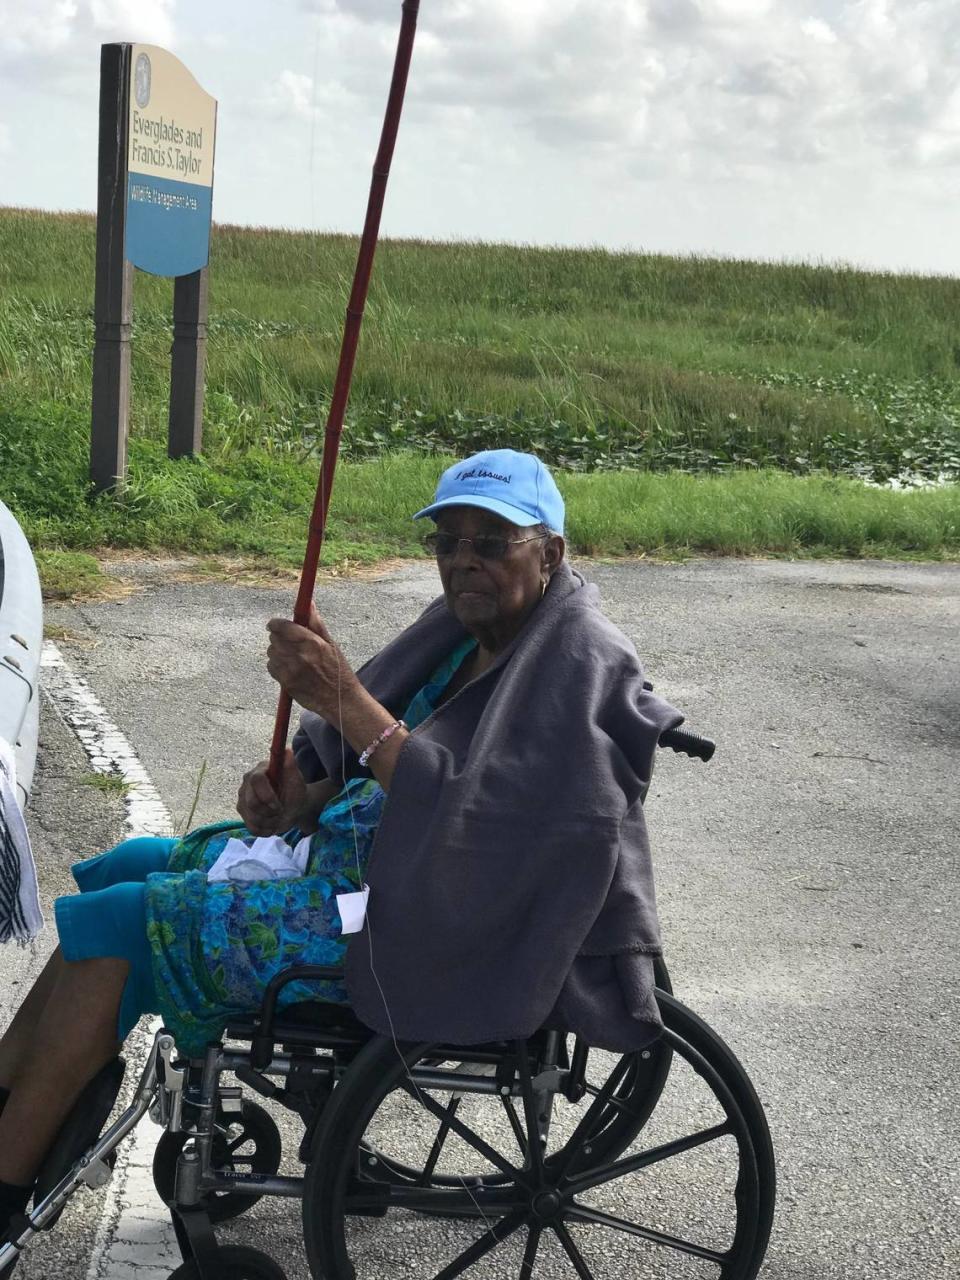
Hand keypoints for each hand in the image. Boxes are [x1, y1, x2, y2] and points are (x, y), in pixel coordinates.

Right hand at [236, 748, 306, 834]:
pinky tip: (272, 823)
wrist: (293, 806)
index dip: (266, 795)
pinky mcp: (243, 814)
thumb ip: (291, 765)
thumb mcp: (296, 779)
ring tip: (278, 816)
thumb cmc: (294, 790)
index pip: (256, 780)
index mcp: (259, 772)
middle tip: (281, 810)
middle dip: (270, 812)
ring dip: (270, 821)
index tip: (278, 805)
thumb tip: (287, 751)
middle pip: (251, 803)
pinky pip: (252, 828)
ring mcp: (242, 800)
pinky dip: (266, 829)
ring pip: (252, 818)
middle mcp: (246, 784)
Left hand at [266, 605, 360, 723]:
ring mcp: (290, 670)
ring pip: (271, 652)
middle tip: (289, 640)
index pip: (281, 626)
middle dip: (279, 636)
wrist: (339, 700)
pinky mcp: (285, 682)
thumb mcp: (331, 644)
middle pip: (274, 638)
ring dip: (278, 651)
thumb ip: (316, 623)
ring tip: (293, 656)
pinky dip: (277, 665)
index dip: (276, 623)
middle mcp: (299, 655)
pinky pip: (271, 667)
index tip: (275, 624)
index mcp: (311, 642)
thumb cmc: (337, 670)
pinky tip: (290, 668)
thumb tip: (308, 604)